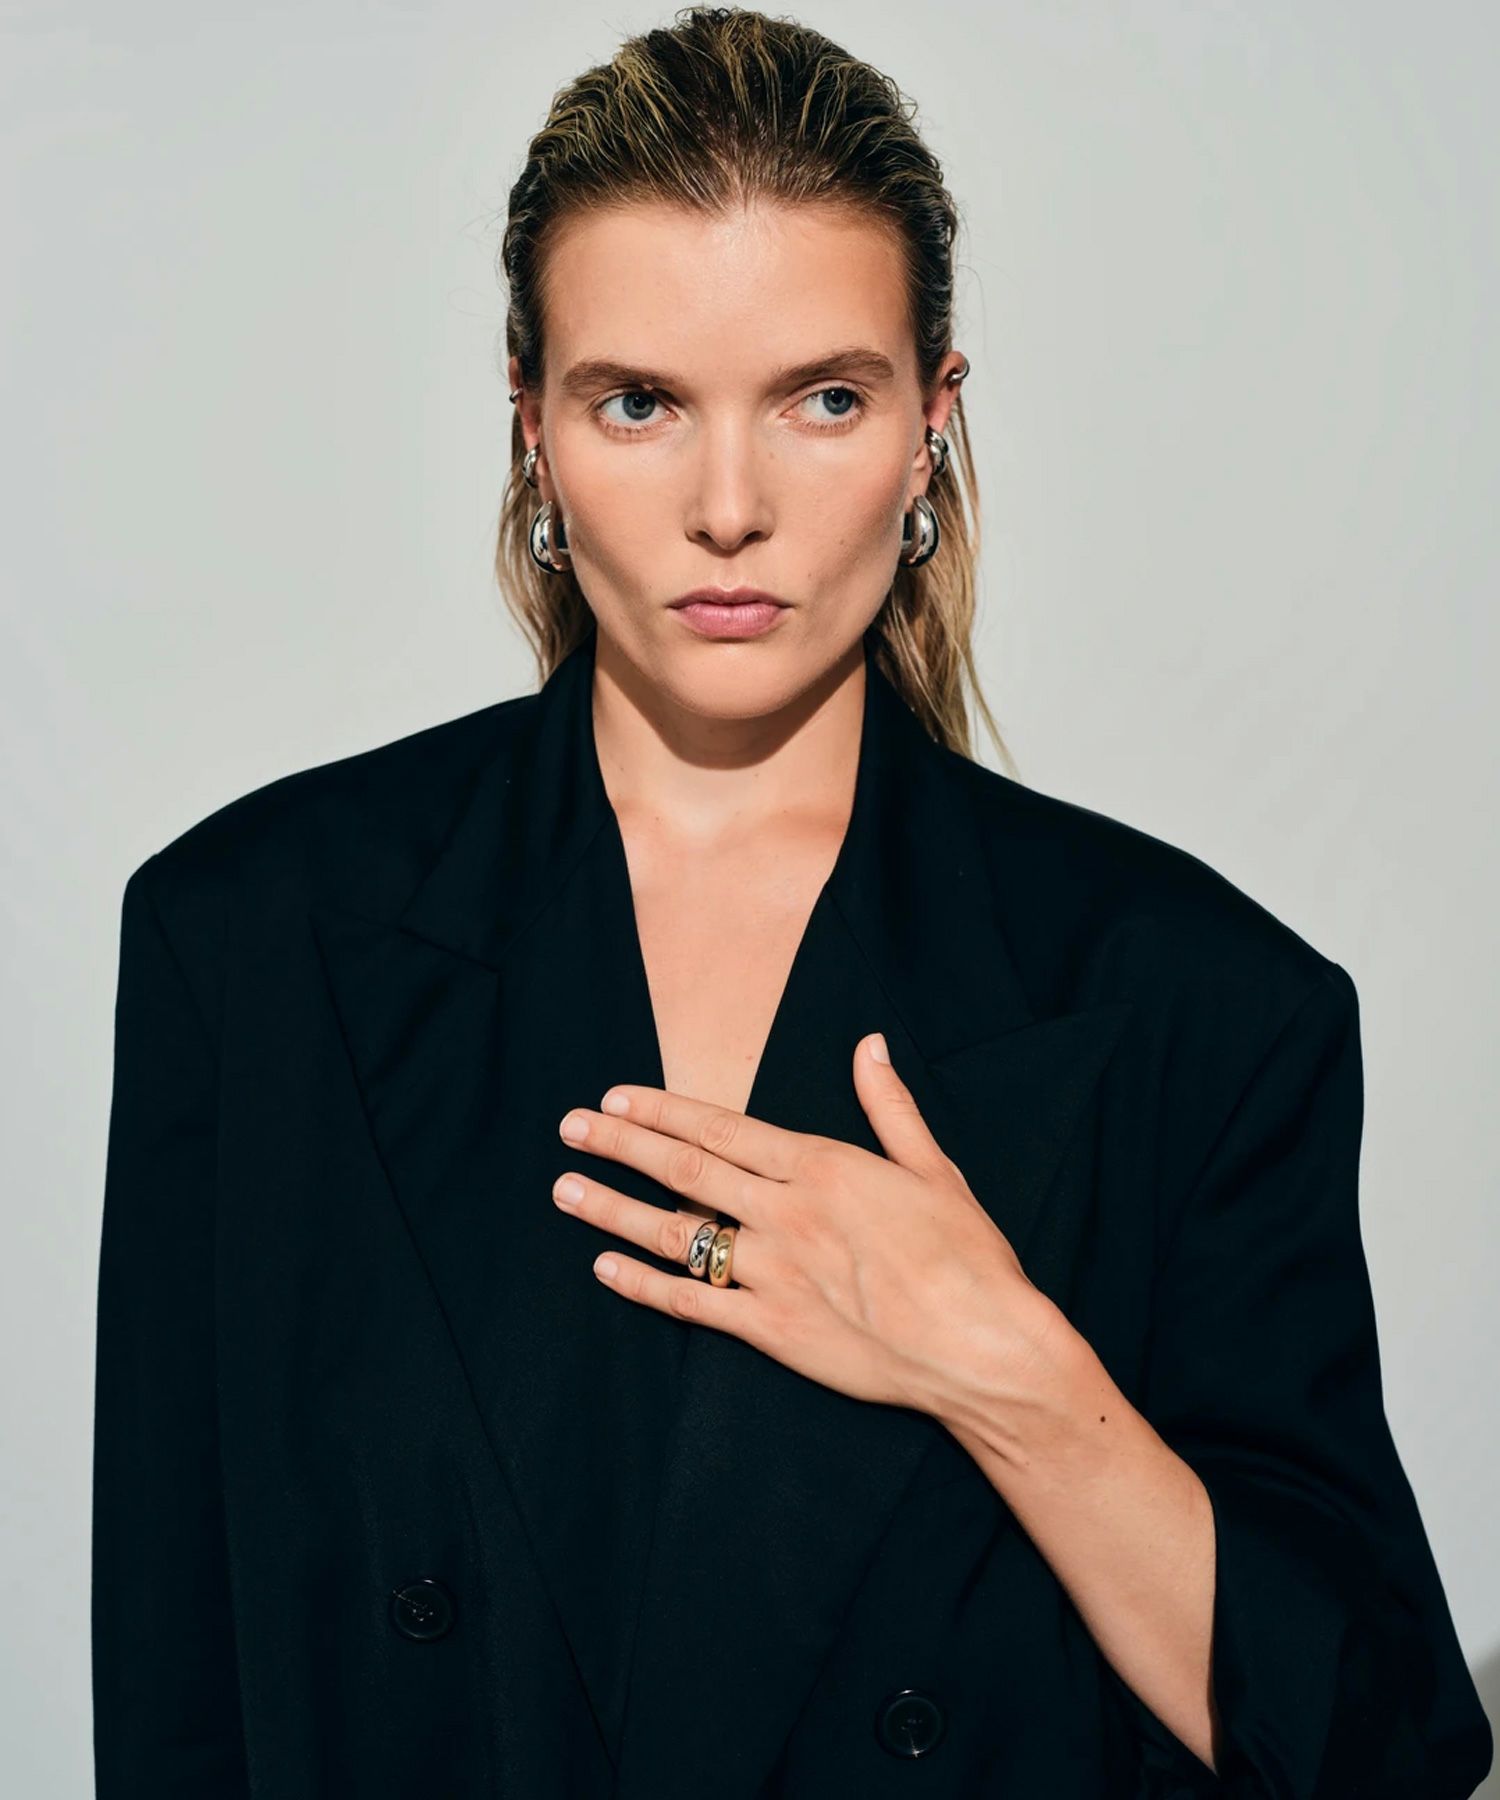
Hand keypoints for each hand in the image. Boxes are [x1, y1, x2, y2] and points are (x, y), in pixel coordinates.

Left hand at [551, 1031, 1062, 1423]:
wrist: (984, 1348)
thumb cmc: (968, 1259)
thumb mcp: (934, 1169)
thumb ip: (889, 1107)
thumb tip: (869, 1044)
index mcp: (823, 1168)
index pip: (721, 1129)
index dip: (663, 1110)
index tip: (617, 1096)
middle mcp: (787, 1214)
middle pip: (685, 1171)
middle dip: (621, 1145)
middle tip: (570, 1127)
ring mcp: (774, 1273)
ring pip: (677, 1234)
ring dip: (614, 1209)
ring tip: (566, 1190)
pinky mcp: (773, 1330)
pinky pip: (692, 1304)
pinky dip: (643, 1284)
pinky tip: (605, 1268)